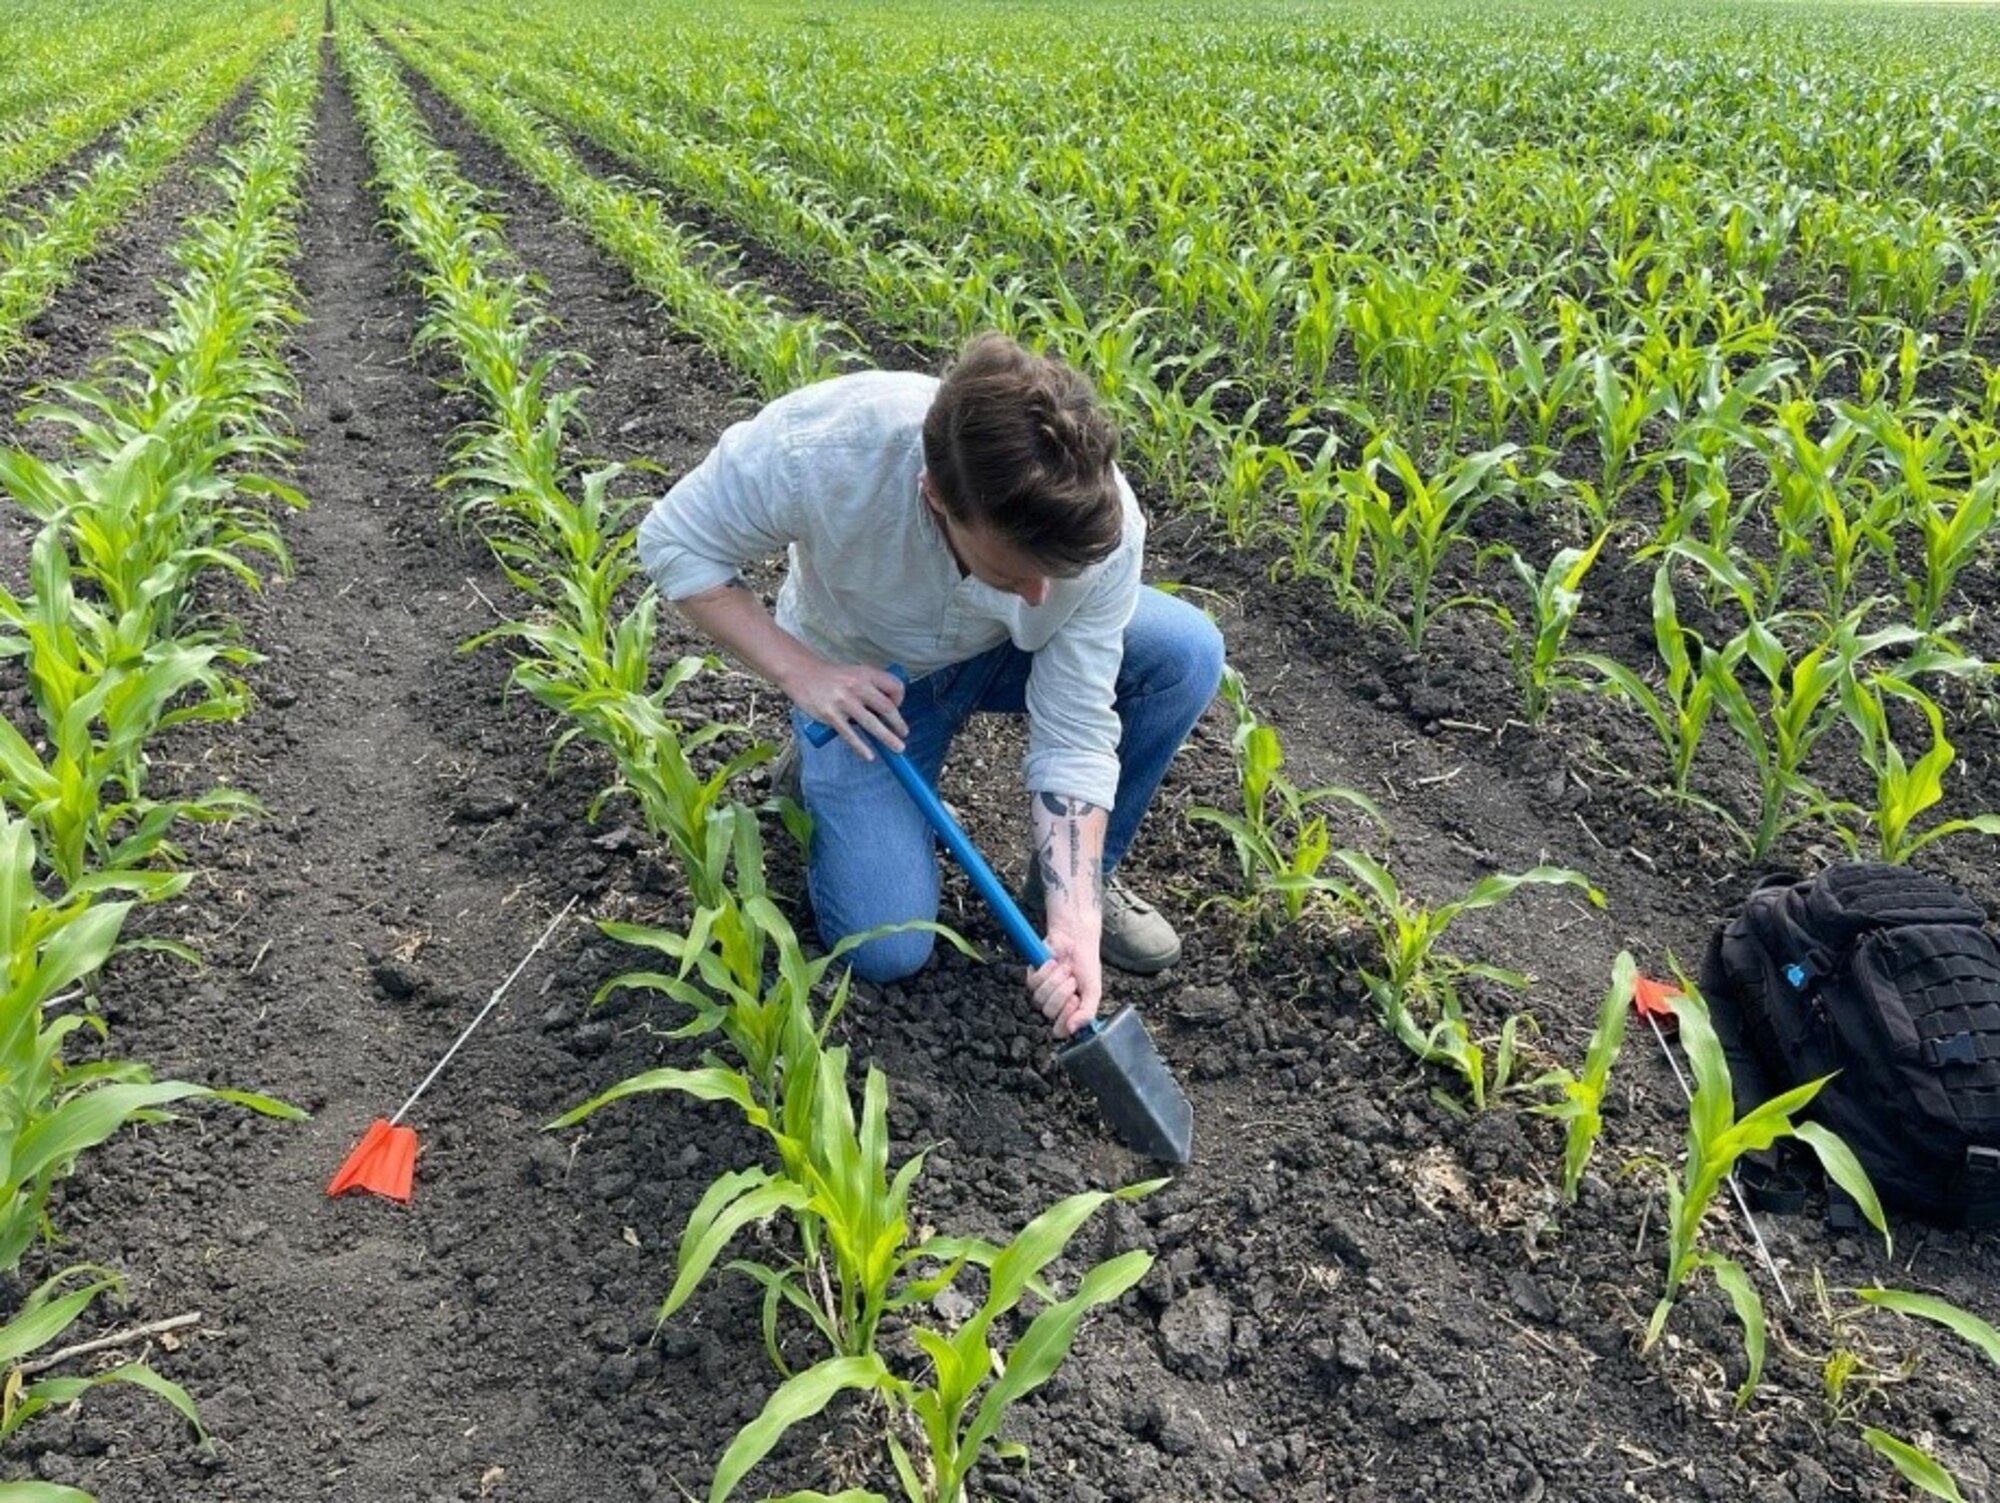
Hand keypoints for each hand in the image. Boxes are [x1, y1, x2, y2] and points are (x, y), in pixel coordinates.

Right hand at [786, 662, 907, 757]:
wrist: (801, 673)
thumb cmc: (830, 678)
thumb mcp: (854, 674)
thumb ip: (869, 688)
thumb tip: (887, 711)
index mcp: (866, 674)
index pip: (894, 686)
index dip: (899, 699)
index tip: (896, 708)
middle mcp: (857, 686)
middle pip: (886, 707)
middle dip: (898, 723)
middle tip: (904, 734)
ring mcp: (843, 701)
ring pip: (871, 723)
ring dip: (887, 738)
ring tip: (898, 748)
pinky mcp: (830, 714)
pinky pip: (849, 734)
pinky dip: (861, 747)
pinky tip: (869, 756)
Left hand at [1026, 929, 1101, 1038]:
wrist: (1075, 940)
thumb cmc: (1086, 965)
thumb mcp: (1094, 991)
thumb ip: (1087, 1013)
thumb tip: (1073, 1029)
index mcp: (1071, 1012)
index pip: (1060, 1031)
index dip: (1064, 1019)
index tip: (1074, 1002)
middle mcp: (1055, 1005)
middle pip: (1049, 1013)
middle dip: (1062, 994)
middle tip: (1072, 981)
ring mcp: (1043, 992)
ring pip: (1040, 998)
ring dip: (1055, 980)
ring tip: (1066, 969)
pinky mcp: (1033, 979)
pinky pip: (1033, 983)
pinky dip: (1046, 971)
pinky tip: (1054, 963)